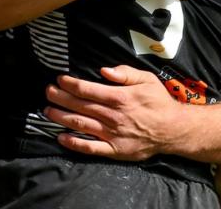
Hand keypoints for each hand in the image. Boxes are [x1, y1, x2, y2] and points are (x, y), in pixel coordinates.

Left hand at [44, 65, 183, 160]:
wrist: (173, 129)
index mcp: (120, 97)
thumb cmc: (159, 102)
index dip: (71, 84)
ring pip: (81, 125)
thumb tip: (104, 70)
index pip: (88, 89)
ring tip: (48, 111)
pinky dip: (74, 143)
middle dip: (61, 98)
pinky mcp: (114, 150)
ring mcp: (112, 134)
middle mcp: (113, 116)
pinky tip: (61, 137)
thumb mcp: (147, 80)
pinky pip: (90, 147)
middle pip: (80, 106)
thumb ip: (125, 73)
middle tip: (47, 92)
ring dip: (62, 117)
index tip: (59, 80)